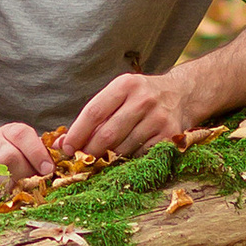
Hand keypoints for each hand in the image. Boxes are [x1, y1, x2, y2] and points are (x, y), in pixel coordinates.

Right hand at [0, 120, 55, 196]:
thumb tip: (67, 145)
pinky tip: (1, 197)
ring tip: (17, 192)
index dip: (37, 152)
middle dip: (25, 174)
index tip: (48, 169)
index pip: (21, 135)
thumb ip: (48, 150)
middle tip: (31, 184)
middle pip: (10, 158)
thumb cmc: (10, 160)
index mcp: (8, 132)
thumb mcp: (27, 151)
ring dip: (12, 189)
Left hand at [62, 67, 202, 163]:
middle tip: (81, 160)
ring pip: (123, 148)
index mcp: (126, 85)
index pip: (94, 112)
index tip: (66, 148)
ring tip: (102, 158)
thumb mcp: (119, 95)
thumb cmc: (140, 97)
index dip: (77, 133)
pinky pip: (140, 155)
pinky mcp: (170, 135)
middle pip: (108, 134)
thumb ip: (93, 117)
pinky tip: (125, 156)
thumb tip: (62, 143)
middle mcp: (144, 99)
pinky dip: (128, 159)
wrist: (182, 94)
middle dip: (90, 151)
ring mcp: (159, 118)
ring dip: (108, 158)